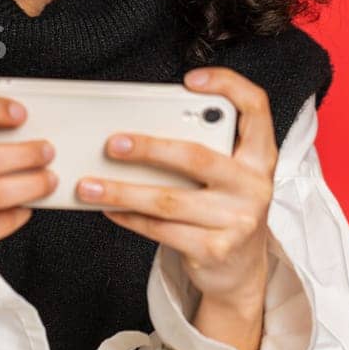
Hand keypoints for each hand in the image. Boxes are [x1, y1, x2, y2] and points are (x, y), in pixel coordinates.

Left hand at [75, 67, 276, 310]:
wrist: (240, 270)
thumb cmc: (223, 209)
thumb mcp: (226, 176)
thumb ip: (202, 149)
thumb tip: (139, 130)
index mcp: (258, 157)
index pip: (255, 108)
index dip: (228, 86)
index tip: (190, 79)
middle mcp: (253, 186)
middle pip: (195, 157)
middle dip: (148, 148)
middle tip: (111, 143)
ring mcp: (238, 220)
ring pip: (169, 200)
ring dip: (122, 191)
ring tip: (89, 185)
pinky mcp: (216, 249)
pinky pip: (161, 229)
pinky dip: (130, 217)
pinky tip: (109, 209)